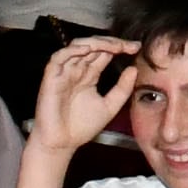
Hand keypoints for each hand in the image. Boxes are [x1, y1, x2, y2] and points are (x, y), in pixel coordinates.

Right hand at [31, 33, 135, 151]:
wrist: (62, 144)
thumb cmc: (81, 127)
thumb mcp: (110, 106)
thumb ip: (122, 89)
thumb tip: (133, 69)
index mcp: (89, 75)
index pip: (104, 53)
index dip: (119, 47)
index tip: (136, 47)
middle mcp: (76, 70)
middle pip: (93, 46)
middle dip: (111, 43)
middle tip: (129, 45)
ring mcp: (64, 72)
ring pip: (77, 46)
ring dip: (96, 43)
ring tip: (114, 46)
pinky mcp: (51, 78)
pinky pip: (58, 57)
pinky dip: (72, 50)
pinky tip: (87, 50)